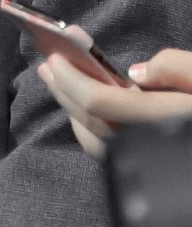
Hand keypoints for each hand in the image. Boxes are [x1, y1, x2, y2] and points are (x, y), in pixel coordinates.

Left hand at [38, 48, 191, 159]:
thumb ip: (178, 67)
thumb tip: (137, 71)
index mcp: (167, 119)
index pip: (101, 102)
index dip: (71, 79)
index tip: (54, 57)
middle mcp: (152, 146)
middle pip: (90, 121)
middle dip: (64, 91)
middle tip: (47, 65)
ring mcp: (150, 162)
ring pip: (95, 142)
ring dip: (72, 111)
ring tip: (62, 83)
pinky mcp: (151, 169)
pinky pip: (108, 154)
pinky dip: (89, 131)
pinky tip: (86, 112)